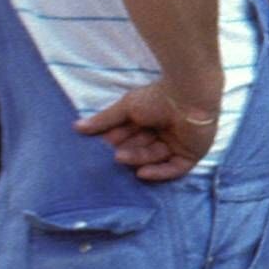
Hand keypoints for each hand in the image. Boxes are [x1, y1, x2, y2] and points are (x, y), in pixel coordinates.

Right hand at [76, 83, 218, 183]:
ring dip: (138, 158)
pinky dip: (159, 172)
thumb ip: (104, 120)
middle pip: (142, 148)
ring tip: (121, 156)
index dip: (117, 140)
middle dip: (127, 151)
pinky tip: (142, 173)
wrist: (188, 95)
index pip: (131, 135)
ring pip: (155, 157)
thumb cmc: (158, 96)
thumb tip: (76, 127)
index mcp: (152, 119)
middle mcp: (166, 132)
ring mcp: (180, 143)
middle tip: (110, 154)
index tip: (100, 146)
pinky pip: (175, 169)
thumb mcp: (126, 108)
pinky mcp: (192, 153)